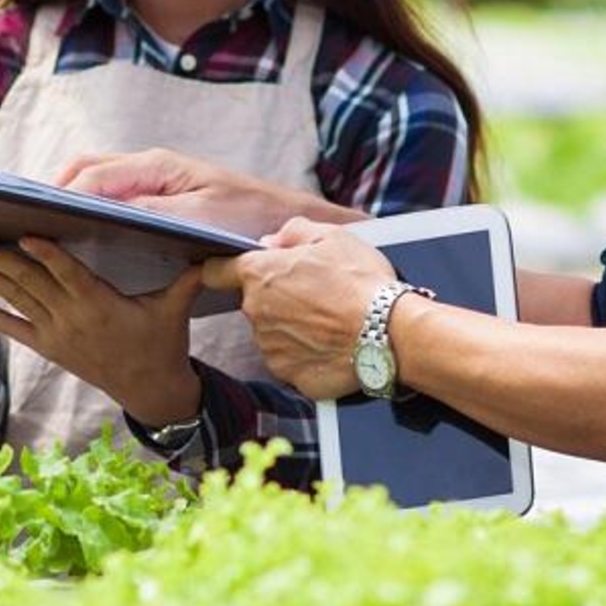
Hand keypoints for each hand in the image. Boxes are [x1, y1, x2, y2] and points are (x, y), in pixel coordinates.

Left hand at [0, 237, 203, 426]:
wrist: (150, 390)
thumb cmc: (163, 343)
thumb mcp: (175, 309)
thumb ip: (188, 278)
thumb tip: (218, 251)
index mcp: (101, 304)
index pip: (69, 273)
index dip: (45, 253)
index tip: (22, 233)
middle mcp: (73, 319)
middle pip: (30, 283)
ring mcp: (57, 334)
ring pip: (16, 301)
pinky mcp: (48, 348)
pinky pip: (11, 329)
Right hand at [55, 148, 367, 235]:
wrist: (285, 222)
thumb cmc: (248, 220)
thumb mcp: (203, 220)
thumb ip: (157, 214)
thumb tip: (112, 212)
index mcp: (157, 167)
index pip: (95, 174)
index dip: (61, 195)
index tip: (36, 217)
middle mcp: (149, 168)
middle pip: (84, 170)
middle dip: (50, 192)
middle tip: (20, 220)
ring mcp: (150, 182)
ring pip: (92, 183)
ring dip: (63, 201)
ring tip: (32, 229)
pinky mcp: (154, 200)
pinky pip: (107, 200)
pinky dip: (82, 212)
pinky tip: (70, 237)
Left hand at [202, 219, 397, 398]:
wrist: (391, 335)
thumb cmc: (363, 283)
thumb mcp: (333, 238)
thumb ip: (293, 232)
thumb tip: (271, 242)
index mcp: (260, 274)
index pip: (215, 271)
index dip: (223, 269)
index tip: (233, 270)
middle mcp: (255, 312)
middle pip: (253, 302)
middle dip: (276, 297)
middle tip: (315, 295)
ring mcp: (269, 346)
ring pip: (271, 332)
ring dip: (291, 326)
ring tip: (329, 321)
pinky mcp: (286, 373)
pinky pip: (289, 359)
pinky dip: (305, 353)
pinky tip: (331, 345)